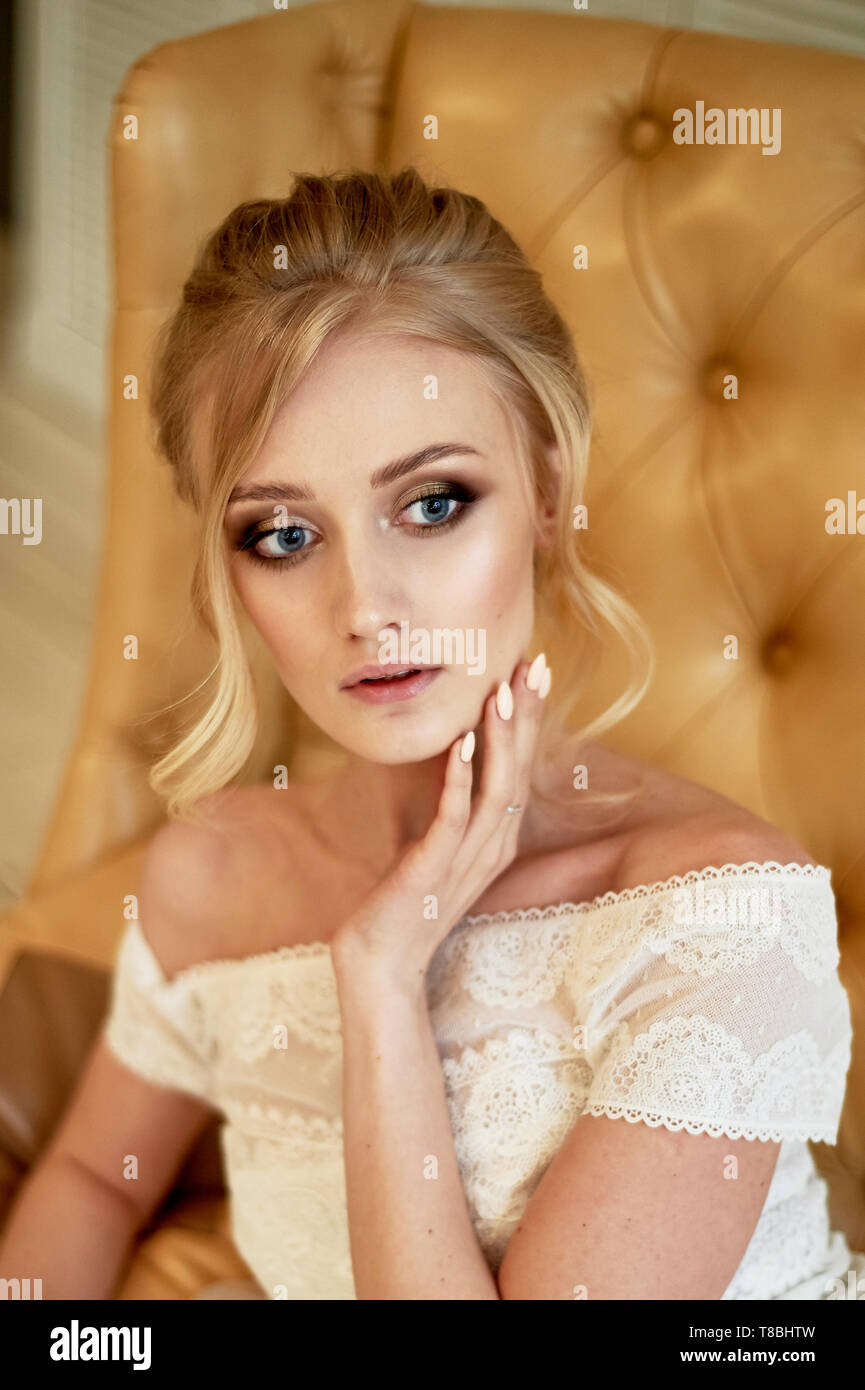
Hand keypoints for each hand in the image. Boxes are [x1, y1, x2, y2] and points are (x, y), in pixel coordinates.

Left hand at [330, 653, 549, 988]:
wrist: (381, 961)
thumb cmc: (404, 903)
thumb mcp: (437, 848)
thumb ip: (453, 811)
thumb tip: (453, 762)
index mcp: (496, 840)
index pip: (521, 768)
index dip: (531, 721)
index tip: (536, 671)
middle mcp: (492, 847)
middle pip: (519, 770)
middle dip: (527, 716)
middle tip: (535, 665)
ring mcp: (467, 860)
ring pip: (496, 789)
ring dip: (501, 738)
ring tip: (502, 690)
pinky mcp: (435, 869)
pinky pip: (454, 817)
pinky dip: (460, 777)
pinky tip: (462, 742)